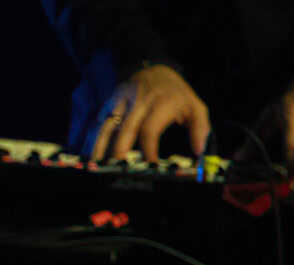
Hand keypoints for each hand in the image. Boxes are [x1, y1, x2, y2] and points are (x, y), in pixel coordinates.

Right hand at [87, 63, 210, 163]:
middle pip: (128, 128)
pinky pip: (104, 121)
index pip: (151, 129)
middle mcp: (141, 102)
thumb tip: (198, 150)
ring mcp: (125, 101)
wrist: (157, 67)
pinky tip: (93, 152)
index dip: (149, 149)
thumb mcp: (195, 106)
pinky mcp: (114, 101)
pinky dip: (96, 137)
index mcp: (162, 103)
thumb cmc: (176, 94)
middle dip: (121, 149)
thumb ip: (200, 128)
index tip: (149, 166)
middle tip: (118, 167)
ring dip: (102, 144)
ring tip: (98, 162)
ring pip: (111, 124)